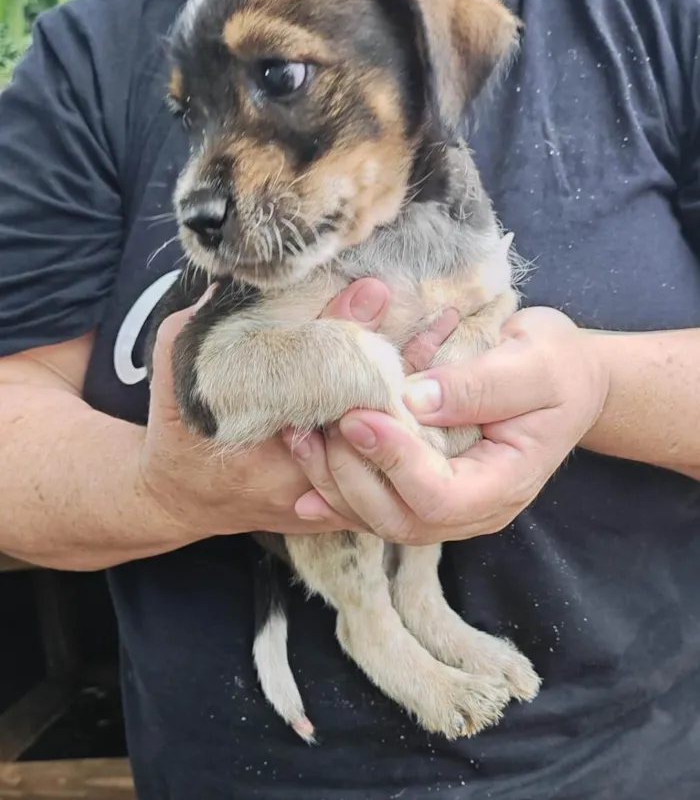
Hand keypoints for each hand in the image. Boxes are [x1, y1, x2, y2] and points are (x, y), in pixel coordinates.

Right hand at [137, 278, 455, 538]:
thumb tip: (245, 270)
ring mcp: (319, 495)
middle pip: (360, 410)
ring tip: (450, 345)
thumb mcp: (178, 365)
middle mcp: (294, 470)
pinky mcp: (335, 509)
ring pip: (381, 448)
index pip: (309, 375)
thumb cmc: (179, 426)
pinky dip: (413, 435)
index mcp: (254, 430)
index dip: (343, 329)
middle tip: (443, 316)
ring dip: (419, 397)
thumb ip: (206, 320)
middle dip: (402, 360)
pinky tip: (444, 399)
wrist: (179, 498)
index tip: (374, 289)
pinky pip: (386, 474)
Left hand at [285, 307, 610, 543]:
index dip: (394, 462)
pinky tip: (303, 464)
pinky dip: (335, 485)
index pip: (439, 496)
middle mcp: (473, 508)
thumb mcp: (533, 362)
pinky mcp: (424, 489)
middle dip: (350, 475)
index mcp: (505, 482)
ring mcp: (447, 505)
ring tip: (298, 434)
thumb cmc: (557, 366)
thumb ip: (479, 385)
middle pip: (399, 519)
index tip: (359, 415)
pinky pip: (374, 502)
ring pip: (378, 517)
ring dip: (332, 480)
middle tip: (320, 422)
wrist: (566, 380)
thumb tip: (415, 399)